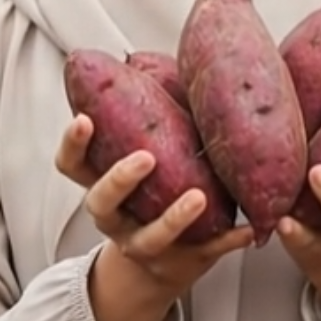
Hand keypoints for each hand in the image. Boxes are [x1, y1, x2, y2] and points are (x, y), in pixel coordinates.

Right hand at [55, 114, 251, 295]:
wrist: (163, 265)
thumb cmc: (155, 192)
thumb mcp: (144, 157)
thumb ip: (151, 120)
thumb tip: (162, 54)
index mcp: (102, 186)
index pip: (72, 165)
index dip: (72, 143)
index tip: (84, 118)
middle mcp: (115, 218)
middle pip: (101, 201)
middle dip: (119, 179)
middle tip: (145, 157)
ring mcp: (146, 245)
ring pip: (151, 237)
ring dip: (174, 217)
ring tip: (199, 196)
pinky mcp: (183, 263)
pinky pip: (206, 254)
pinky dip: (227, 241)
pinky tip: (248, 231)